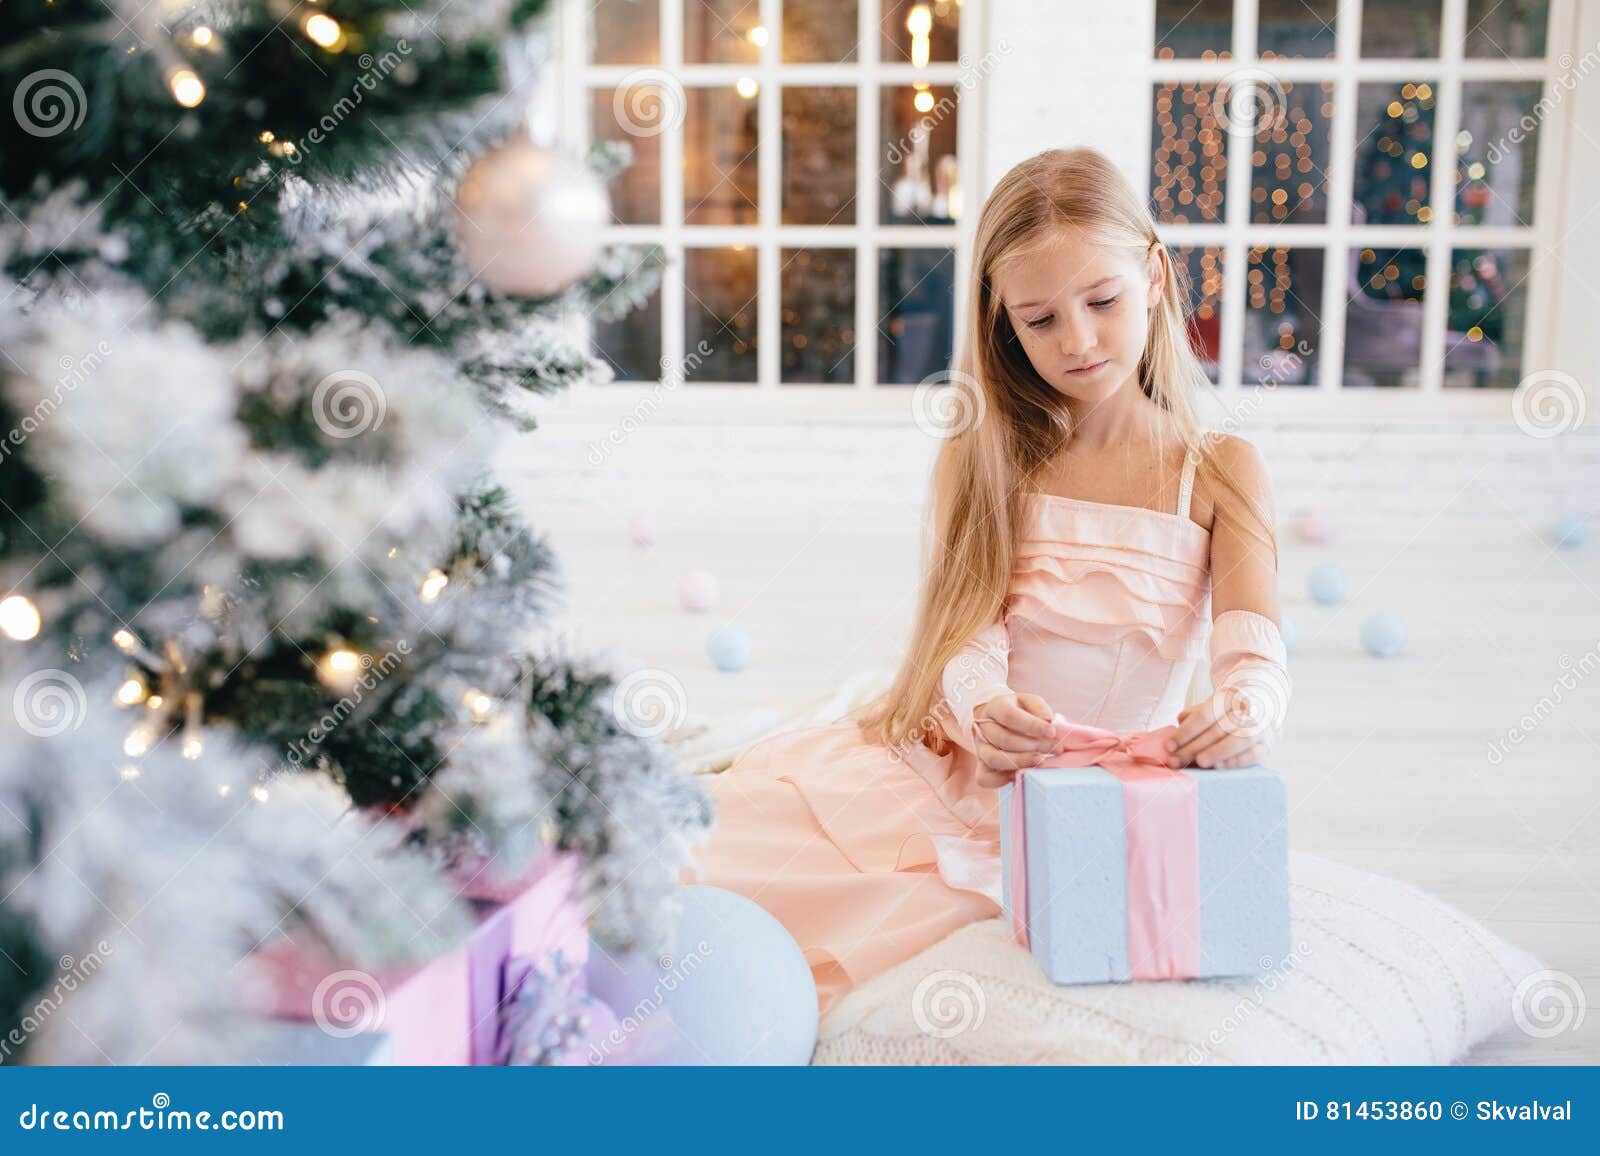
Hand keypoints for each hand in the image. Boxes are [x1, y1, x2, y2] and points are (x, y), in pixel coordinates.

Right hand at [972, 692, 1057, 787]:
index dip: (1032, 725)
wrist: (998, 721)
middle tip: (1055, 748)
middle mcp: (982, 727)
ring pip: (994, 758)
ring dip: (1020, 762)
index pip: (1009, 716)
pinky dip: (1001, 780)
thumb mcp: (1028, 702)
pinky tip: (1021, 774)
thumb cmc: (1019, 712)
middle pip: (1003, 739)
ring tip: (1040, 760)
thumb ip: (1039, 707)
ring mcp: (980, 747)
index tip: (1052, 732)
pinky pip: (984, 778)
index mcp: (995, 707)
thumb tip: (1047, 720)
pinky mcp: (981, 765)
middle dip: (1032, 746)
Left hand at [1167, 683, 1281, 769]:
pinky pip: (1252, 755)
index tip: (1169, 746)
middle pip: (1217, 730)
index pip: (1204, 715)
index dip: (1185, 732)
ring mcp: (1259, 727)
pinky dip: (1234, 762)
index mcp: (1228, 697)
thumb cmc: (1224, 713)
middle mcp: (1246, 710)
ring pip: (1238, 740)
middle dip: (1193, 748)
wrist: (1258, 709)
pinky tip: (1218, 767)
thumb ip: (1192, 717)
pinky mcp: (1266, 745)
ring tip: (1198, 763)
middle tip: (1175, 760)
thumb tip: (1177, 728)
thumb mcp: (1208, 707)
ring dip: (1216, 753)